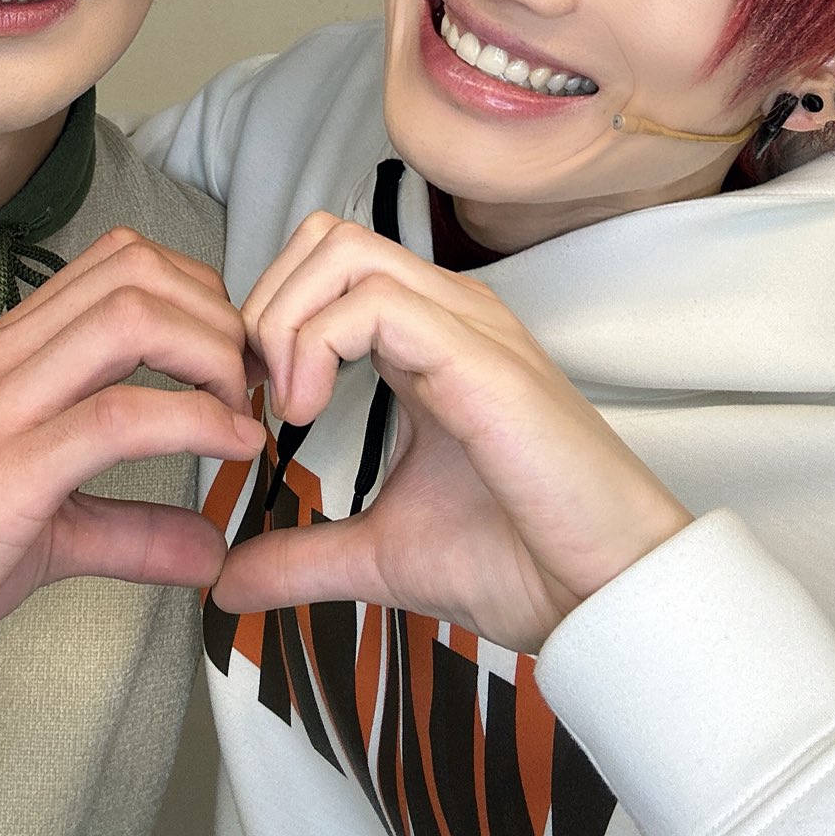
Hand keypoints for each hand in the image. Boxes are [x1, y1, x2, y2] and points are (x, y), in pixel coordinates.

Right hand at [0, 228, 263, 674]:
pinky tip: (231, 449)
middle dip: (219, 316)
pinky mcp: (1, 477)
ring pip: (128, 320)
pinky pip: (113, 418)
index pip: (119, 262)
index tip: (237, 359)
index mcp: (12, 351)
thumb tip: (211, 549)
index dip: (201, 294)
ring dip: (212, 355)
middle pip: (137, 273)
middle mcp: (5, 359)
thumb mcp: (50, 528)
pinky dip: (193, 422)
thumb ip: (133, 527)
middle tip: (252, 385)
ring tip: (243, 412)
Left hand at [214, 214, 690, 652]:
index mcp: (429, 339)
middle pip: (324, 238)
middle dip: (265, 305)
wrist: (606, 597)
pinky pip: (374, 302)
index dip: (269, 319)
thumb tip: (228, 580)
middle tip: (258, 394)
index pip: (326, 267)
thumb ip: (306, 555)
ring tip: (285, 402)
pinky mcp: (478, 356)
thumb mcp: (383, 555)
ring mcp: (467, 325)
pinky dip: (314, 344)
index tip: (252, 403)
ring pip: (342, 250)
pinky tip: (307, 411)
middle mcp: (448, 313)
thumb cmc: (521, 563)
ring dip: (285, 318)